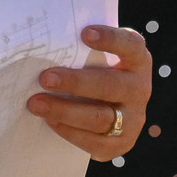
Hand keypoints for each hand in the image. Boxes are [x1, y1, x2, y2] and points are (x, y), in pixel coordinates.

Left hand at [27, 24, 151, 160]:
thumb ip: (81, 49)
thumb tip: (45, 42)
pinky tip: (50, 121)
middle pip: (109, 85)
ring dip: (64, 110)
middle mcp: (139, 89)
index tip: (84, 33)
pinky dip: (69, 131)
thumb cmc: (95, 73)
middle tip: (45, 78)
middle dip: (75, 82)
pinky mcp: (122, 143)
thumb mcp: (96, 58)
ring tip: (36, 104)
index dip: (110, 39)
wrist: (109, 112)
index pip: (130, 45)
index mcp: (137, 60)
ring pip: (99, 118)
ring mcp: (133, 119)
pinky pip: (94, 142)